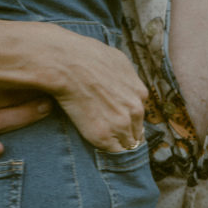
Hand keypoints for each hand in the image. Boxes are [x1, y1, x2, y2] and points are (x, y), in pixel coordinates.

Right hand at [50, 34, 147, 152]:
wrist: (67, 64)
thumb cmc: (87, 56)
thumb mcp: (118, 60)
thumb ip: (127, 76)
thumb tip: (124, 81)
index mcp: (140, 93)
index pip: (139, 114)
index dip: (128, 117)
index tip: (118, 119)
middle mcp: (135, 110)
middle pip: (137, 131)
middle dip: (127, 133)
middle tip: (111, 133)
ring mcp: (121, 125)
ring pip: (127, 144)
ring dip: (118, 143)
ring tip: (105, 141)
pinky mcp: (103, 137)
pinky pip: (113, 152)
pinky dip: (108, 150)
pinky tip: (99, 145)